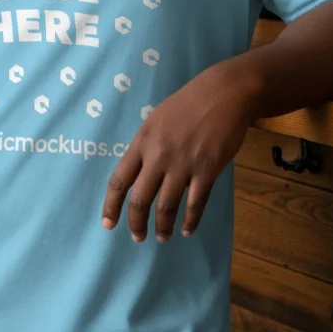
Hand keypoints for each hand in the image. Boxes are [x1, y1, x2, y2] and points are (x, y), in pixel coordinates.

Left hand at [101, 58, 256, 241]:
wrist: (224, 94)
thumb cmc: (189, 103)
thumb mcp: (157, 119)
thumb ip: (147, 145)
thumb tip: (141, 171)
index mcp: (142, 142)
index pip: (119, 180)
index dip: (111, 206)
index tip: (108, 224)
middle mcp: (158, 156)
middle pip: (140, 200)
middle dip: (136, 224)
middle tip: (138, 238)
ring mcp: (183, 165)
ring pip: (166, 207)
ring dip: (163, 227)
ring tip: (163, 237)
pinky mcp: (207, 171)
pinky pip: (195, 203)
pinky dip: (190, 221)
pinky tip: (187, 229)